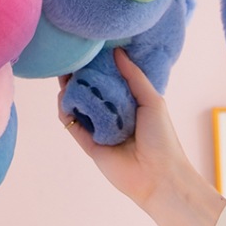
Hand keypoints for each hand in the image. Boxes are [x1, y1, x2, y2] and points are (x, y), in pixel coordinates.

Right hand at [59, 49, 225, 225]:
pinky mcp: (88, 143)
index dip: (99, 66)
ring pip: (78, 106)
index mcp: (129, 104)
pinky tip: (64, 96)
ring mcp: (98, 129)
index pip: (110, 81)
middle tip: (70, 58)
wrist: (159, 176)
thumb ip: (134, 76)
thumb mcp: (152, 100)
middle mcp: (112, 115)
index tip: (89, 49)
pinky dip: (65, 110)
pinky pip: (72, 124)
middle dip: (80, 76)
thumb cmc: (162, 138)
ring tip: (64, 74)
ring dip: (70, 90)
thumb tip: (116, 51)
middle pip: (90, 91)